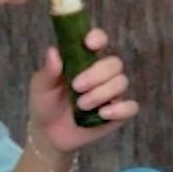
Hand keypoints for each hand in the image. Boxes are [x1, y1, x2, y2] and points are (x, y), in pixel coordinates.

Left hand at [28, 26, 138, 153]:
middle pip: (114, 63)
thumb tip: (54, 52)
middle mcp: (102, 73)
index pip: (99, 40)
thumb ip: (48, 70)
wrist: (48, 133)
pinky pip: (131, 107)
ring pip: (121, 83)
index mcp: (84, 59)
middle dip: (96, 75)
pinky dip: (119, 109)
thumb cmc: (45, 103)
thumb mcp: (41, 86)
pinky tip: (102, 114)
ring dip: (101, 93)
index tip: (89, 44)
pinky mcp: (118, 113)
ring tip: (81, 105)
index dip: (98, 38)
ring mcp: (112, 93)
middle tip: (76, 87)